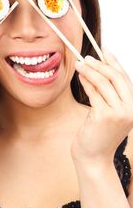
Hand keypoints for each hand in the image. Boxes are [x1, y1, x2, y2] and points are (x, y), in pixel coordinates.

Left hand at [71, 50, 132, 164]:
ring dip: (90, 70)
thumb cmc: (98, 134)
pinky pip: (94, 93)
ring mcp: (119, 113)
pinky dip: (86, 82)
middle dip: (100, 64)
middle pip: (116, 77)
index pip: (125, 78)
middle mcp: (131, 109)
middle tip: (86, 57)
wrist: (94, 158)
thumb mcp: (107, 111)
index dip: (114, 62)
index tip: (104, 50)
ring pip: (104, 83)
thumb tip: (98, 68)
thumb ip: (107, 94)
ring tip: (79, 64)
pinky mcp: (104, 116)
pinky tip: (80, 76)